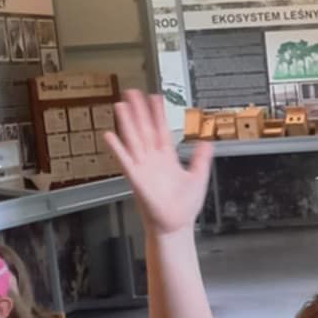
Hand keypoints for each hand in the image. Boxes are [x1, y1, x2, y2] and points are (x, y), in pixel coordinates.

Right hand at [106, 90, 213, 237]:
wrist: (175, 225)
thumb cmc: (184, 206)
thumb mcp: (198, 177)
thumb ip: (201, 158)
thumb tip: (207, 142)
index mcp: (167, 158)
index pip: (161, 130)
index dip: (158, 114)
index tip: (154, 97)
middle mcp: (153, 160)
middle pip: (144, 129)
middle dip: (139, 110)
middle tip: (132, 92)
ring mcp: (143, 168)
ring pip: (133, 139)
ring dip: (127, 122)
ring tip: (121, 105)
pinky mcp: (136, 179)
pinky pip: (125, 160)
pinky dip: (118, 148)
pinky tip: (110, 135)